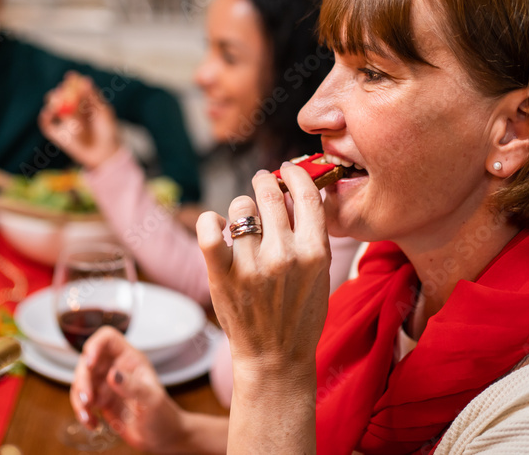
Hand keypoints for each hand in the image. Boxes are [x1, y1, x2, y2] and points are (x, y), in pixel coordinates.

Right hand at [39, 72, 120, 169]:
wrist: (105, 154)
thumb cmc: (108, 131)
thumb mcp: (104, 113)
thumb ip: (93, 98)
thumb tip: (85, 80)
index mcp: (83, 101)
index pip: (73, 87)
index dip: (70, 81)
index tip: (69, 76)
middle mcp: (71, 109)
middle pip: (60, 95)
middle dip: (59, 91)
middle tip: (62, 91)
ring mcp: (63, 121)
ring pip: (52, 107)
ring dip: (53, 102)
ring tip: (59, 104)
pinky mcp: (57, 134)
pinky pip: (46, 124)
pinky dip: (44, 116)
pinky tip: (48, 112)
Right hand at [71, 326, 188, 451]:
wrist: (162, 439)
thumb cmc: (163, 415)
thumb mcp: (152, 400)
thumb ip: (133, 386)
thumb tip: (112, 374)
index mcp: (130, 358)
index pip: (107, 339)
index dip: (95, 345)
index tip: (89, 363)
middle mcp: (115, 367)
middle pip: (87, 362)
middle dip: (82, 380)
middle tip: (87, 400)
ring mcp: (106, 384)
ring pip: (81, 382)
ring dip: (79, 399)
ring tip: (88, 417)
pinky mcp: (100, 401)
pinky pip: (82, 401)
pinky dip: (83, 413)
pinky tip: (93, 424)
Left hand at [195, 164, 331, 377]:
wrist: (275, 359)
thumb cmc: (299, 315)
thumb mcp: (320, 274)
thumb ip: (311, 235)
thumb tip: (296, 192)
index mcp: (314, 252)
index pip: (306, 194)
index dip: (295, 174)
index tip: (287, 169)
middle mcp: (283, 255)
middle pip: (269, 193)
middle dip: (264, 180)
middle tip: (261, 181)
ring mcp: (251, 265)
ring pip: (240, 206)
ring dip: (241, 207)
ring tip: (243, 220)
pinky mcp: (222, 275)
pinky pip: (208, 230)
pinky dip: (209, 221)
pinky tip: (216, 226)